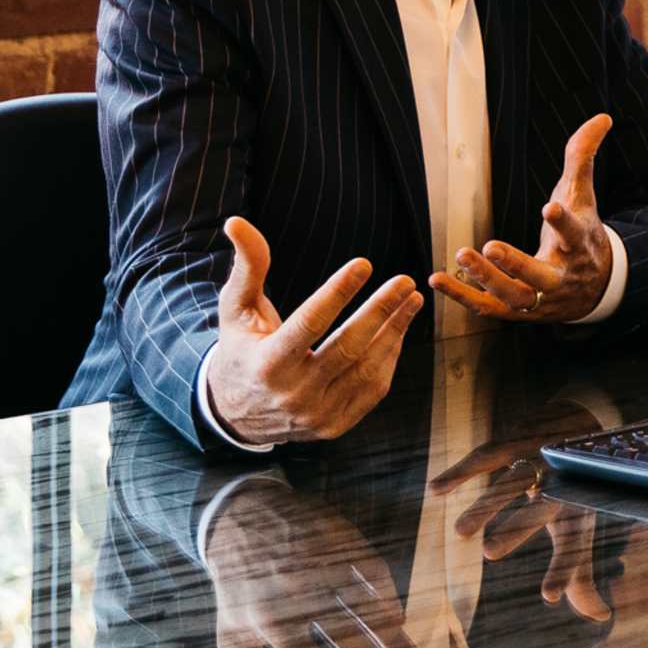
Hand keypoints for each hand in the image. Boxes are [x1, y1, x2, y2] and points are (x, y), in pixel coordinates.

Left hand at [199, 480, 419, 647]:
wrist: (240, 516)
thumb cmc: (238, 590)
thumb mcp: (232, 638)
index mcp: (269, 619)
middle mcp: (298, 591)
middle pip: (346, 635)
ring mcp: (321, 562)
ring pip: (365, 605)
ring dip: (393, 635)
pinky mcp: (339, 541)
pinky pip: (372, 572)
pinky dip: (389, 598)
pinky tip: (400, 621)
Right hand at [203, 218, 422, 445]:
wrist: (238, 414)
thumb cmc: (241, 349)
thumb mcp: (236, 309)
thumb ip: (247, 267)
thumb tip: (237, 221)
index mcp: (267, 363)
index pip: (310, 323)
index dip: (338, 293)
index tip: (364, 264)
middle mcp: (293, 393)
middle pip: (347, 346)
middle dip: (381, 310)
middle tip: (404, 280)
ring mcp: (317, 414)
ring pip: (366, 369)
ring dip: (394, 331)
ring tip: (412, 300)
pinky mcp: (335, 426)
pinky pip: (372, 390)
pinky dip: (389, 358)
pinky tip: (398, 330)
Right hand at [429, 419, 615, 622]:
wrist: (579, 423)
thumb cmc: (573, 491)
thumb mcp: (577, 532)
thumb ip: (581, 577)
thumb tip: (602, 618)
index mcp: (576, 511)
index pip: (573, 547)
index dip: (563, 572)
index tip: (547, 597)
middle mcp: (560, 484)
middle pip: (541, 507)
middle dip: (519, 527)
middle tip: (490, 554)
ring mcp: (537, 459)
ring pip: (512, 479)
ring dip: (486, 502)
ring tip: (458, 532)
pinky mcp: (513, 442)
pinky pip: (485, 456)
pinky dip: (460, 472)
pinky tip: (434, 490)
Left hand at [433, 113, 614, 325]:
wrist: (593, 289)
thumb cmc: (581, 234)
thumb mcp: (583, 196)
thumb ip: (583, 158)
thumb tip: (602, 116)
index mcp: (580, 246)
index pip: (575, 234)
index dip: (563, 222)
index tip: (551, 207)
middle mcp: (561, 278)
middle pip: (541, 277)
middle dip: (516, 264)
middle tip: (492, 246)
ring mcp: (540, 300)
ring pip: (514, 297)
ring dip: (487, 279)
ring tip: (463, 254)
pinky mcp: (518, 312)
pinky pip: (489, 308)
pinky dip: (463, 296)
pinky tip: (438, 279)